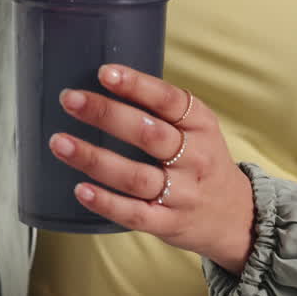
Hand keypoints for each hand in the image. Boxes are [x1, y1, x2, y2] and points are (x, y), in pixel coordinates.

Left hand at [49, 64, 255, 274]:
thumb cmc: (202, 161)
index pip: (169, 100)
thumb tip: (102, 80)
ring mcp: (182, 194)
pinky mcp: (168, 223)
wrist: (236, 216)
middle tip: (70, 100)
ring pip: (135, 176)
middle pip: (148, 134)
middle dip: (106, 115)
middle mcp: (194, 158)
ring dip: (94, 158)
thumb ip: (161, 109)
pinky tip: (80, 189)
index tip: (105, 72)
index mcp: (201, 125)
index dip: (137, 85)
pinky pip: (134, 214)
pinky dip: (105, 202)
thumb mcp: (198, 128)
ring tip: (60, 143)